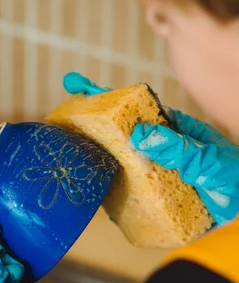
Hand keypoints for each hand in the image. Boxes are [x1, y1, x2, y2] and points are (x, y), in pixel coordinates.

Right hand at [63, 72, 238, 223]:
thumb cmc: (232, 176)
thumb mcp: (206, 159)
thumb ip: (178, 148)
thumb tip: (141, 135)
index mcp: (172, 130)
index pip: (134, 108)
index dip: (106, 96)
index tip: (77, 85)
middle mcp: (158, 148)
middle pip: (118, 134)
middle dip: (91, 125)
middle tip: (61, 118)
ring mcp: (153, 172)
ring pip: (118, 163)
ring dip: (96, 160)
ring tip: (68, 155)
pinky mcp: (152, 197)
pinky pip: (126, 193)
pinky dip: (109, 194)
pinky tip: (95, 196)